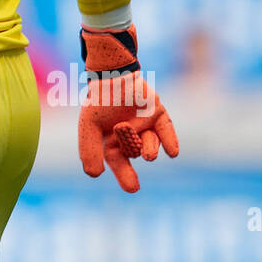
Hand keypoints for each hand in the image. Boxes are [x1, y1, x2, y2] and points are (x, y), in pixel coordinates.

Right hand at [76, 25, 178, 192]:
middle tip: (133, 186)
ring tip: (148, 155)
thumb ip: (88, 149)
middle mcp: (131, 138)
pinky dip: (169, 140)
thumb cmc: (98, 101)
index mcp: (112, 143)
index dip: (125, 176)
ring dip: (150, 149)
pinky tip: (172, 152)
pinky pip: (166, 130)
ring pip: (151, 143)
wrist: (111, 73)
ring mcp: (145, 126)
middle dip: (132, 165)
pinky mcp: (157, 114)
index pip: (119, 163)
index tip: (133, 189)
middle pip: (133, 153)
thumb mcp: (88, 125)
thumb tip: (94, 175)